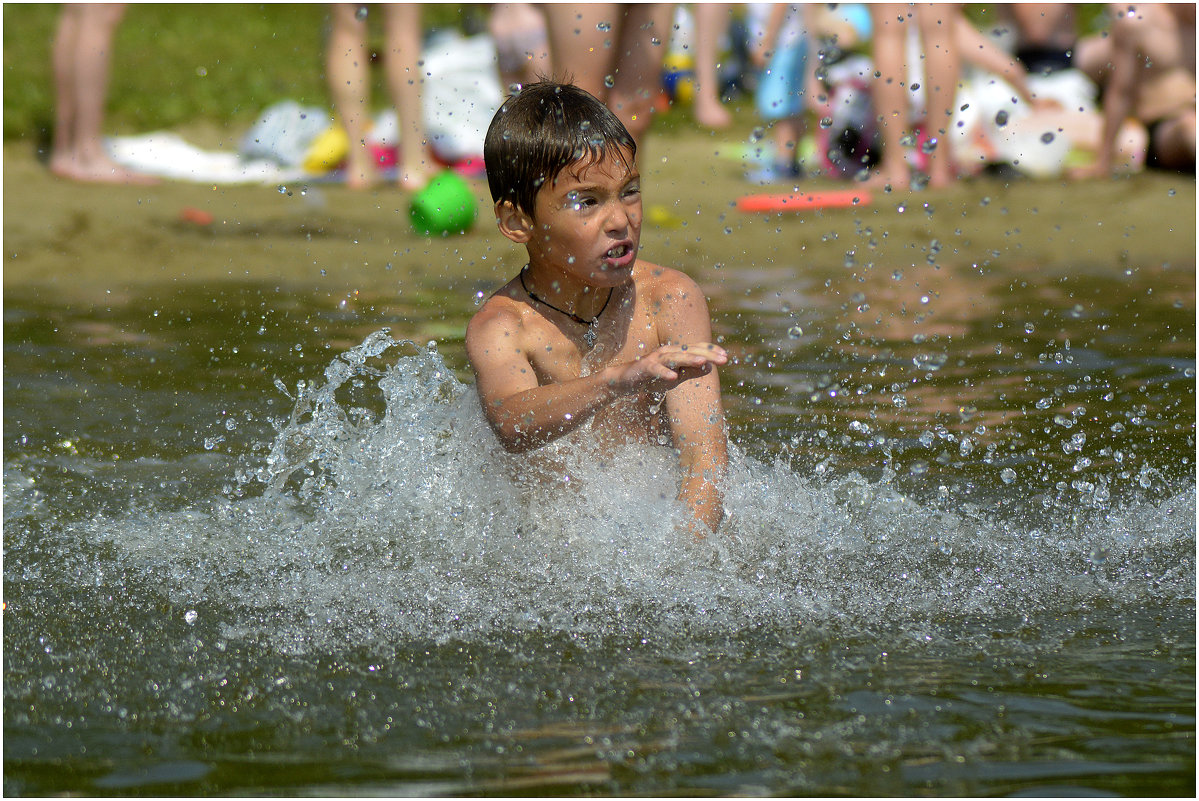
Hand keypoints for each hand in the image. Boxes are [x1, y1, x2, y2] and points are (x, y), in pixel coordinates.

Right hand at [611, 343, 726, 394]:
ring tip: (702, 361)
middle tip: (724, 359)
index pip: (696, 349)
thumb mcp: (675, 377)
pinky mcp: (645, 368)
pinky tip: (673, 378)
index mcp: (676, 353)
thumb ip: (691, 372)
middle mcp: (668, 352)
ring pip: (675, 358)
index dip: (711, 351)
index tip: (726, 357)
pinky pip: (656, 370)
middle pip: (690, 351)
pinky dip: (664, 373)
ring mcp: (656, 359)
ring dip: (689, 359)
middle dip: (707, 354)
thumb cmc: (652, 378)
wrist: (625, 380)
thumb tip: (709, 367)